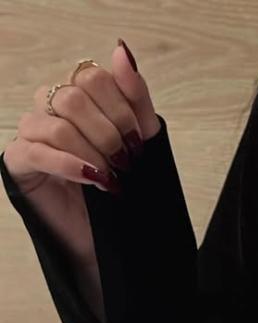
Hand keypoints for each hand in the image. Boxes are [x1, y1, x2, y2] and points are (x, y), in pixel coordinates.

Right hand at [1, 38, 158, 262]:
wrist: (115, 240)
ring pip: (56, 123)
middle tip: (126, 161)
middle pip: (72, 96)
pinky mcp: (19, 162)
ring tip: (110, 178)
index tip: (138, 140)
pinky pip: (38, 150)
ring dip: (92, 152)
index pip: (92, 76)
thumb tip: (121, 51)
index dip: (119, 106)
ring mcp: (31, 133)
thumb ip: (134, 98)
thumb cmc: (125, 188)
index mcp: (80, 99)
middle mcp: (51, 110)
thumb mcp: (141, 143)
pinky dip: (70, 164)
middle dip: (108, 131)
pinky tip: (93, 180)